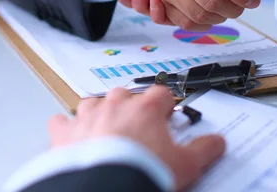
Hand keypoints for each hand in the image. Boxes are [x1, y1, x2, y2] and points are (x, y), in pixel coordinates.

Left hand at [48, 86, 225, 190]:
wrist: (106, 186)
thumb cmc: (143, 172)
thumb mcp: (185, 165)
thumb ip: (204, 149)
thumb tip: (216, 143)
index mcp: (145, 109)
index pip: (161, 94)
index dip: (166, 104)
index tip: (167, 113)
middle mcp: (114, 106)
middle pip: (125, 94)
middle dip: (131, 107)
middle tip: (138, 127)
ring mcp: (87, 117)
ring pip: (92, 103)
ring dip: (99, 113)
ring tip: (106, 130)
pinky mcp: (65, 133)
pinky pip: (60, 121)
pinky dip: (65, 128)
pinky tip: (70, 136)